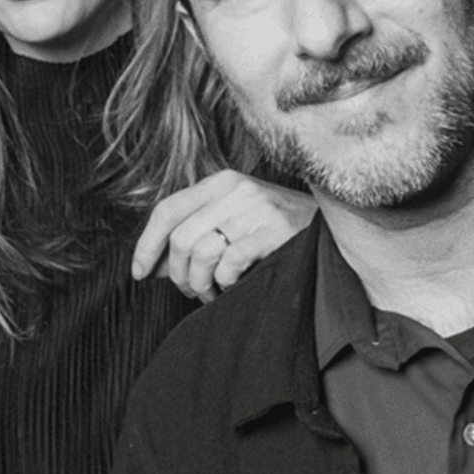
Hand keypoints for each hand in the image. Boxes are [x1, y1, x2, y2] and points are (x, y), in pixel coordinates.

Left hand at [132, 170, 316, 302]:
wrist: (333, 225)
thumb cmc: (277, 229)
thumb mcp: (235, 217)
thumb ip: (197, 232)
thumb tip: (154, 264)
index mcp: (221, 182)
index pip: (167, 210)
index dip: (147, 244)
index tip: (140, 272)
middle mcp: (236, 189)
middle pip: (180, 238)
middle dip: (179, 275)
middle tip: (191, 290)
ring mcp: (256, 208)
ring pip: (201, 253)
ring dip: (201, 284)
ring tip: (213, 291)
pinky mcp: (275, 230)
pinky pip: (229, 264)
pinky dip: (225, 283)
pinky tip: (234, 286)